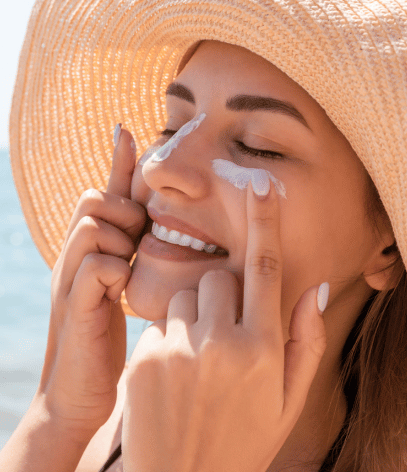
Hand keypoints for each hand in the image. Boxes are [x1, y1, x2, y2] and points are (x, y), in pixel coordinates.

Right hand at [36, 127, 146, 442]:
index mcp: (92, 248)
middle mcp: (76, 256)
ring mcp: (71, 278)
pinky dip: (112, 271)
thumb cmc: (106, 335)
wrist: (78, 392)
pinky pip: (94, 265)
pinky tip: (121, 289)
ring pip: (92, 225)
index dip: (116, 162)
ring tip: (129, 263)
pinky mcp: (74, 305)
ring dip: (119, 238)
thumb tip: (154, 224)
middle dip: (121, 210)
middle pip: (94, 199)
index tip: (127, 129)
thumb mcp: (121, 285)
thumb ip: (131, 252)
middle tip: (137, 240)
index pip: (104, 193)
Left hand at [122, 179, 327, 471]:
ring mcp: (180, 350)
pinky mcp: (145, 358)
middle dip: (222, 295)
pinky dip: (169, 338)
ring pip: (186, 296)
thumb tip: (317, 287)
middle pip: (218, 278)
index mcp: (263, 349)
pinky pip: (160, 323)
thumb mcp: (288, 400)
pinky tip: (172, 378)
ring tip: (196, 363)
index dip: (265, 221)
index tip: (261, 184)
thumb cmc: (244, 441)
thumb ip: (308, 341)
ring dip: (194, 317)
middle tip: (222, 335)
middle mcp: (223, 344)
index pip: (266, 268)